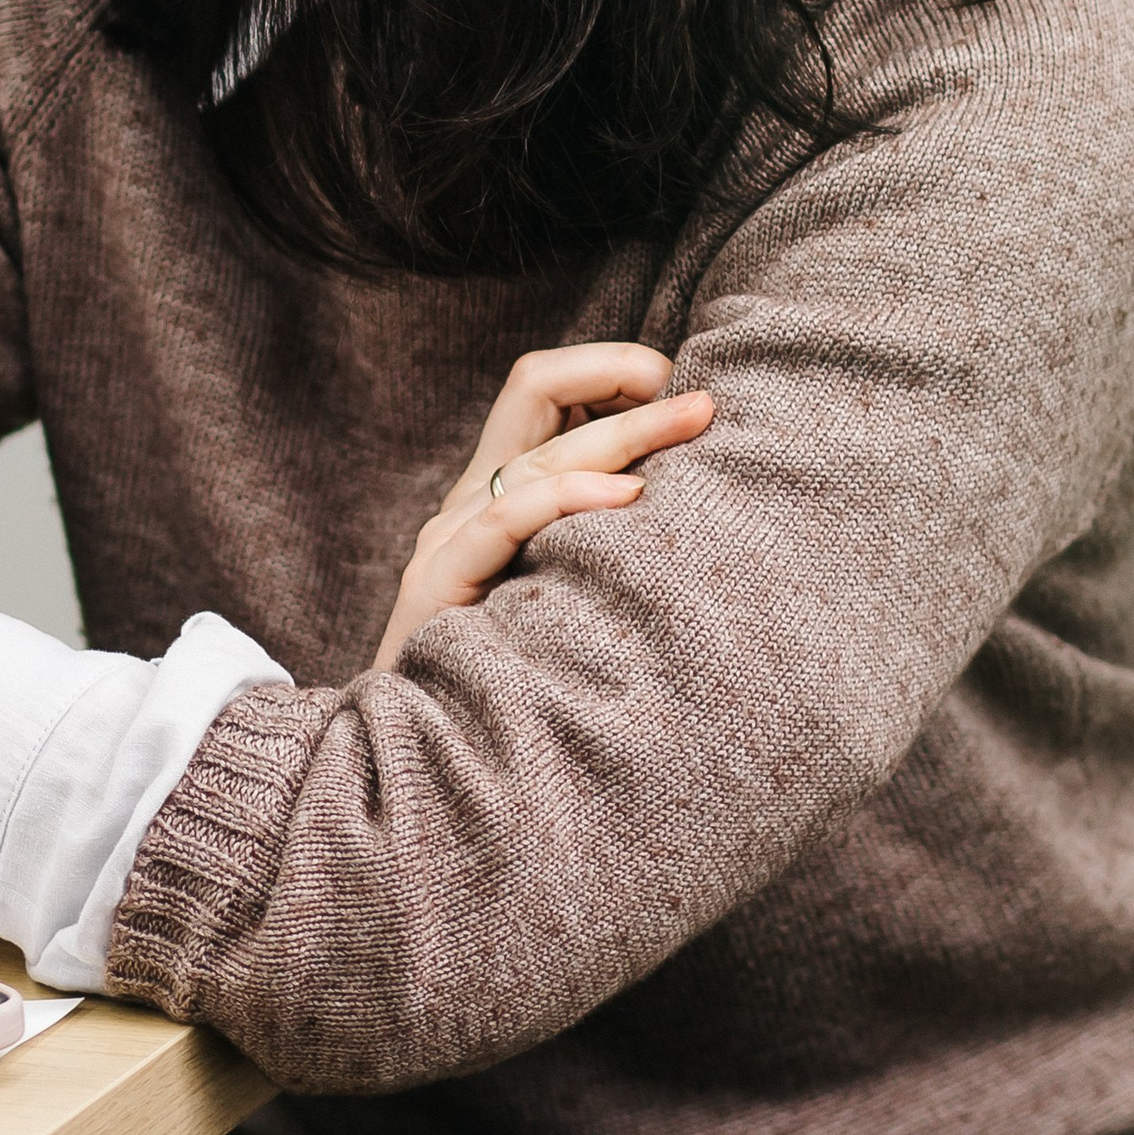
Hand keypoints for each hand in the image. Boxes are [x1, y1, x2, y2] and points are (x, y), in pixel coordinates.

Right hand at [372, 345, 715, 668]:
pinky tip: (627, 497)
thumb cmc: (518, 681)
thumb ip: (604, 535)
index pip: (544, 388)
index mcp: (498, 490)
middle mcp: (470, 501)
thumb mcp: (567, 587)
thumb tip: (695, 496)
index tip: (683, 387)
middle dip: (624, 379)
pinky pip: (505, 520)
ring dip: (625, 434)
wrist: (428, 763)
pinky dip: (568, 497)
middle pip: (536, 391)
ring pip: (539, 456)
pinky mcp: (440, 585)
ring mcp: (450, 539)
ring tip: (693, 425)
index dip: (610, 371)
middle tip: (705, 399)